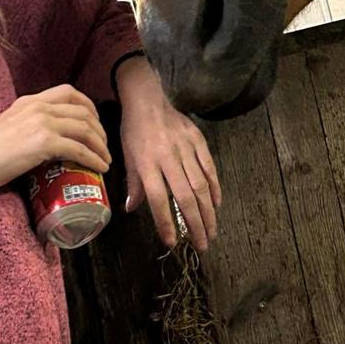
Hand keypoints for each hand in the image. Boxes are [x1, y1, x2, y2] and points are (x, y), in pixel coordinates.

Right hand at [0, 86, 109, 202]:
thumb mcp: (9, 126)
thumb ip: (28, 124)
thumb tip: (46, 139)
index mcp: (30, 101)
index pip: (69, 92)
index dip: (88, 107)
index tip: (95, 124)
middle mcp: (38, 106)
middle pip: (83, 110)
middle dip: (99, 129)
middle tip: (103, 146)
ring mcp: (41, 122)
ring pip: (84, 128)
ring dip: (100, 145)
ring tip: (105, 159)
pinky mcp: (42, 141)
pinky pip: (78, 148)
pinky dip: (93, 158)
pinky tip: (99, 167)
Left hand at [116, 58, 220, 253]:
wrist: (149, 97)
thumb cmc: (134, 130)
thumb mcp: (127, 156)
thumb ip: (134, 184)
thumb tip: (132, 208)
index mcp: (147, 163)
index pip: (157, 198)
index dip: (165, 221)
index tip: (172, 242)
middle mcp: (168, 157)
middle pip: (185, 196)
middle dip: (195, 224)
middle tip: (202, 245)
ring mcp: (186, 148)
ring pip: (201, 185)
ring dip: (208, 212)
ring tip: (212, 232)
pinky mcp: (198, 140)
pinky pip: (209, 168)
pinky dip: (215, 188)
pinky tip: (217, 205)